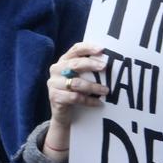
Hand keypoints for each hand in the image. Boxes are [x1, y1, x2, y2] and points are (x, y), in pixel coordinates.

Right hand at [44, 42, 108, 161]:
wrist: (62, 114)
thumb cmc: (75, 92)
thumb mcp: (79, 78)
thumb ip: (88, 69)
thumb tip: (108, 62)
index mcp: (63, 61)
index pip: (75, 50)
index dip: (88, 48)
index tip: (101, 49)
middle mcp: (56, 70)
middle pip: (74, 64)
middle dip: (91, 65)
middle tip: (104, 67)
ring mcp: (53, 83)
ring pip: (76, 83)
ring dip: (93, 87)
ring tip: (106, 91)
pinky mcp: (54, 97)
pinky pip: (75, 97)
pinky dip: (89, 101)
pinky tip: (99, 103)